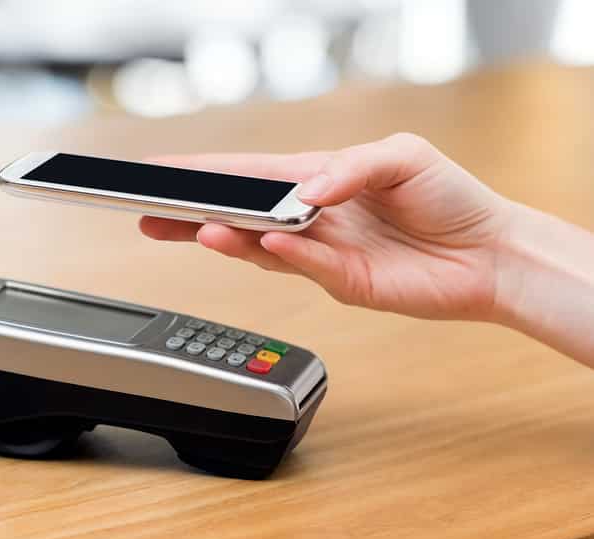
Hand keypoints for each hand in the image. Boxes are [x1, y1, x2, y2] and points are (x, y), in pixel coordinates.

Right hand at [140, 133, 514, 321]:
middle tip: (148, 214)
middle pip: (237, 214)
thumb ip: (350, 166)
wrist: (490, 253)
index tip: (159, 171)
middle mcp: (311, 218)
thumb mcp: (403, 155)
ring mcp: (322, 254)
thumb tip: (307, 191)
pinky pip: (305, 267)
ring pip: (259, 246)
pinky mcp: (342, 283)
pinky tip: (265, 242)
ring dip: (227, 237)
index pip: (248, 173)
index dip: (202, 172)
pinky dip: (284, 254)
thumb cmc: (449, 196)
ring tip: (197, 228)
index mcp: (318, 179)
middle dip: (190, 214)